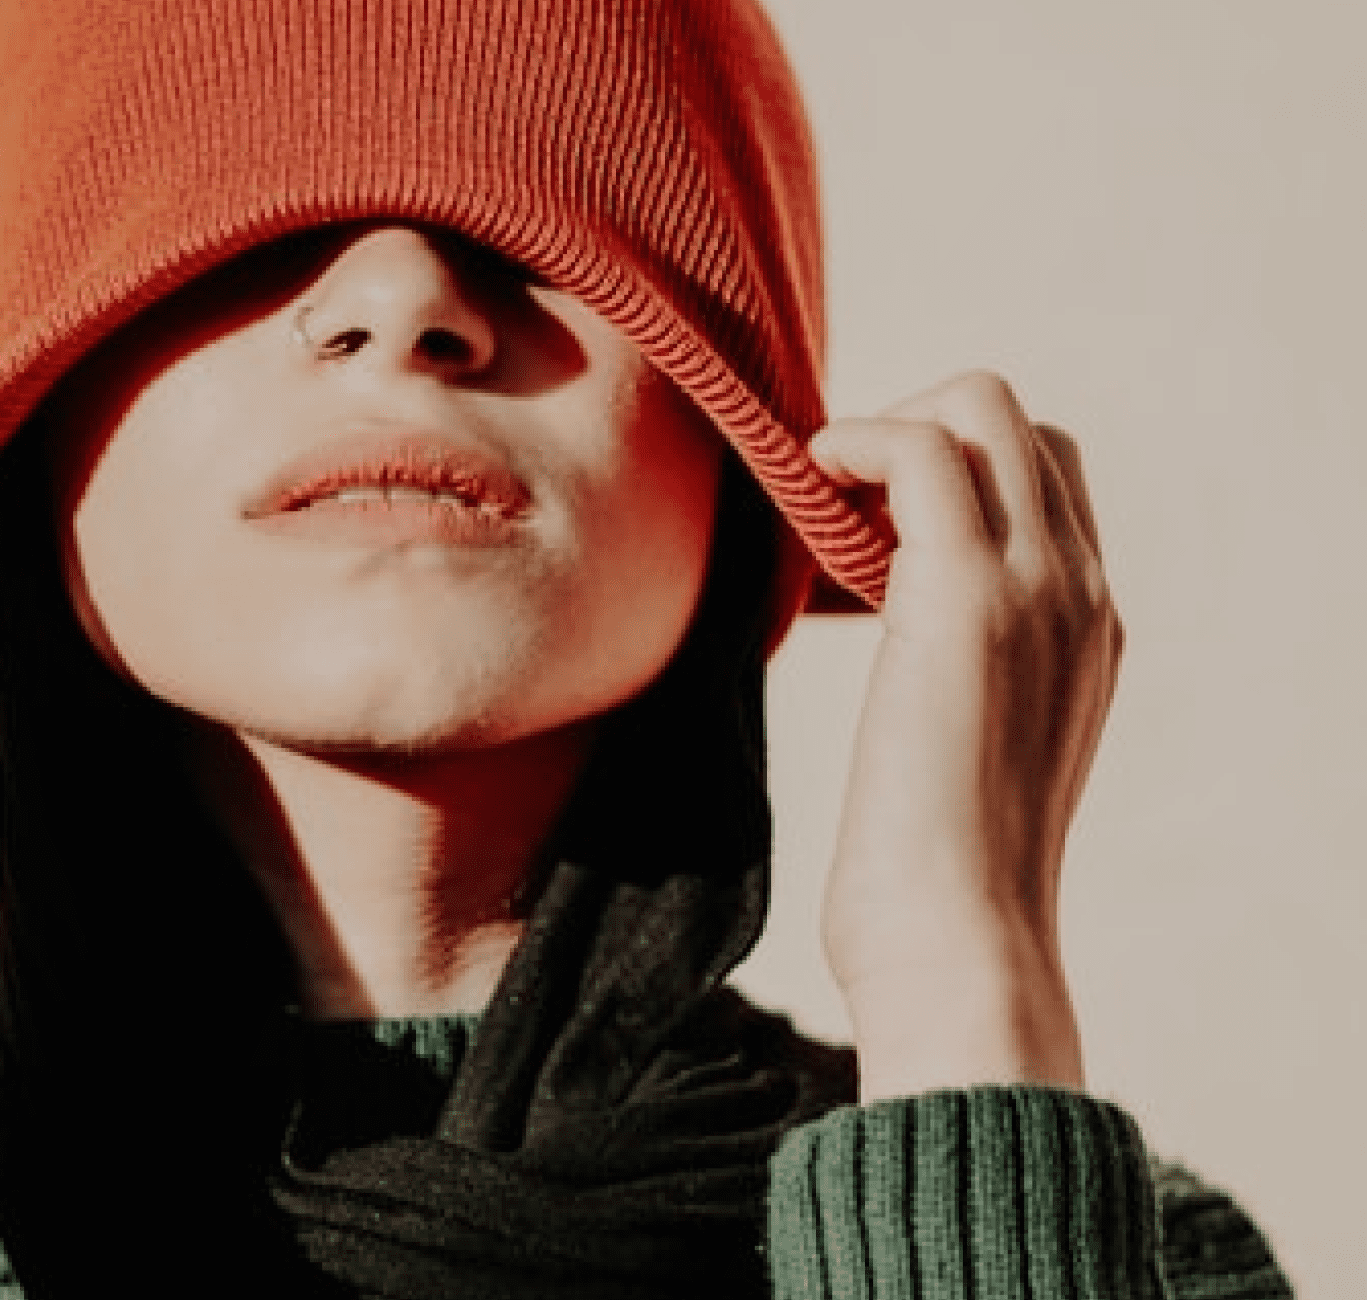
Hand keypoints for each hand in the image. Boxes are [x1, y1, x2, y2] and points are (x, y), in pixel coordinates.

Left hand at [806, 372, 1122, 1101]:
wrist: (960, 947)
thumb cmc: (934, 879)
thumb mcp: (961, 752)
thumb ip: (956, 677)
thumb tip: (892, 636)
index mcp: (1085, 629)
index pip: (1040, 481)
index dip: (944, 473)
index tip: (858, 522)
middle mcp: (1080, 593)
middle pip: (1019, 424)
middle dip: (915, 428)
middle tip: (836, 503)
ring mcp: (1038, 587)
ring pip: (981, 408)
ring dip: (883, 428)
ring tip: (819, 500)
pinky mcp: (967, 598)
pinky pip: (924, 452)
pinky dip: (856, 443)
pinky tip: (808, 487)